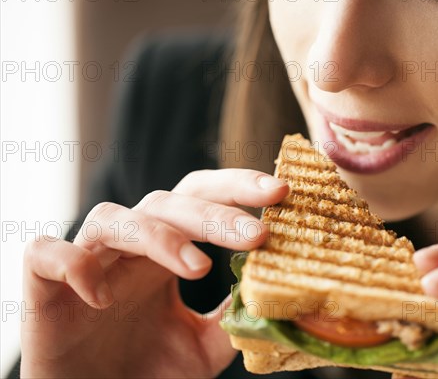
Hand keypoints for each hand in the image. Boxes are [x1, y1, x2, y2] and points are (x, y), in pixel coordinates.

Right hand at [21, 169, 288, 377]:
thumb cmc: (144, 372)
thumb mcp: (203, 347)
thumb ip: (232, 318)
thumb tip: (272, 293)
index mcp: (167, 252)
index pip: (203, 199)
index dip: (238, 189)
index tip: (282, 192)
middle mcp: (130, 247)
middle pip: (168, 202)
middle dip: (215, 212)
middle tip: (257, 233)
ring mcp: (87, 260)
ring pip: (115, 218)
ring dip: (159, 236)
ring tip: (197, 268)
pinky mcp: (44, 284)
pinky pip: (46, 253)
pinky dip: (74, 264)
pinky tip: (102, 296)